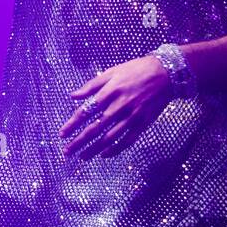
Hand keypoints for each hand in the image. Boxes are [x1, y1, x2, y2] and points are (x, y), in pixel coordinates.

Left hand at [58, 55, 172, 160]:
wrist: (164, 74)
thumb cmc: (135, 70)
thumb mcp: (112, 72)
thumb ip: (91, 85)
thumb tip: (73, 95)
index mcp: (109, 92)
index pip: (86, 112)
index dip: (73, 124)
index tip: (62, 134)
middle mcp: (119, 106)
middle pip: (95, 128)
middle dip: (79, 142)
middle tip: (67, 152)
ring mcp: (131, 117)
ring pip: (109, 138)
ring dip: (94, 149)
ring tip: (82, 156)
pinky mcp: (143, 124)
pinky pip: (127, 140)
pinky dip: (115, 149)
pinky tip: (104, 154)